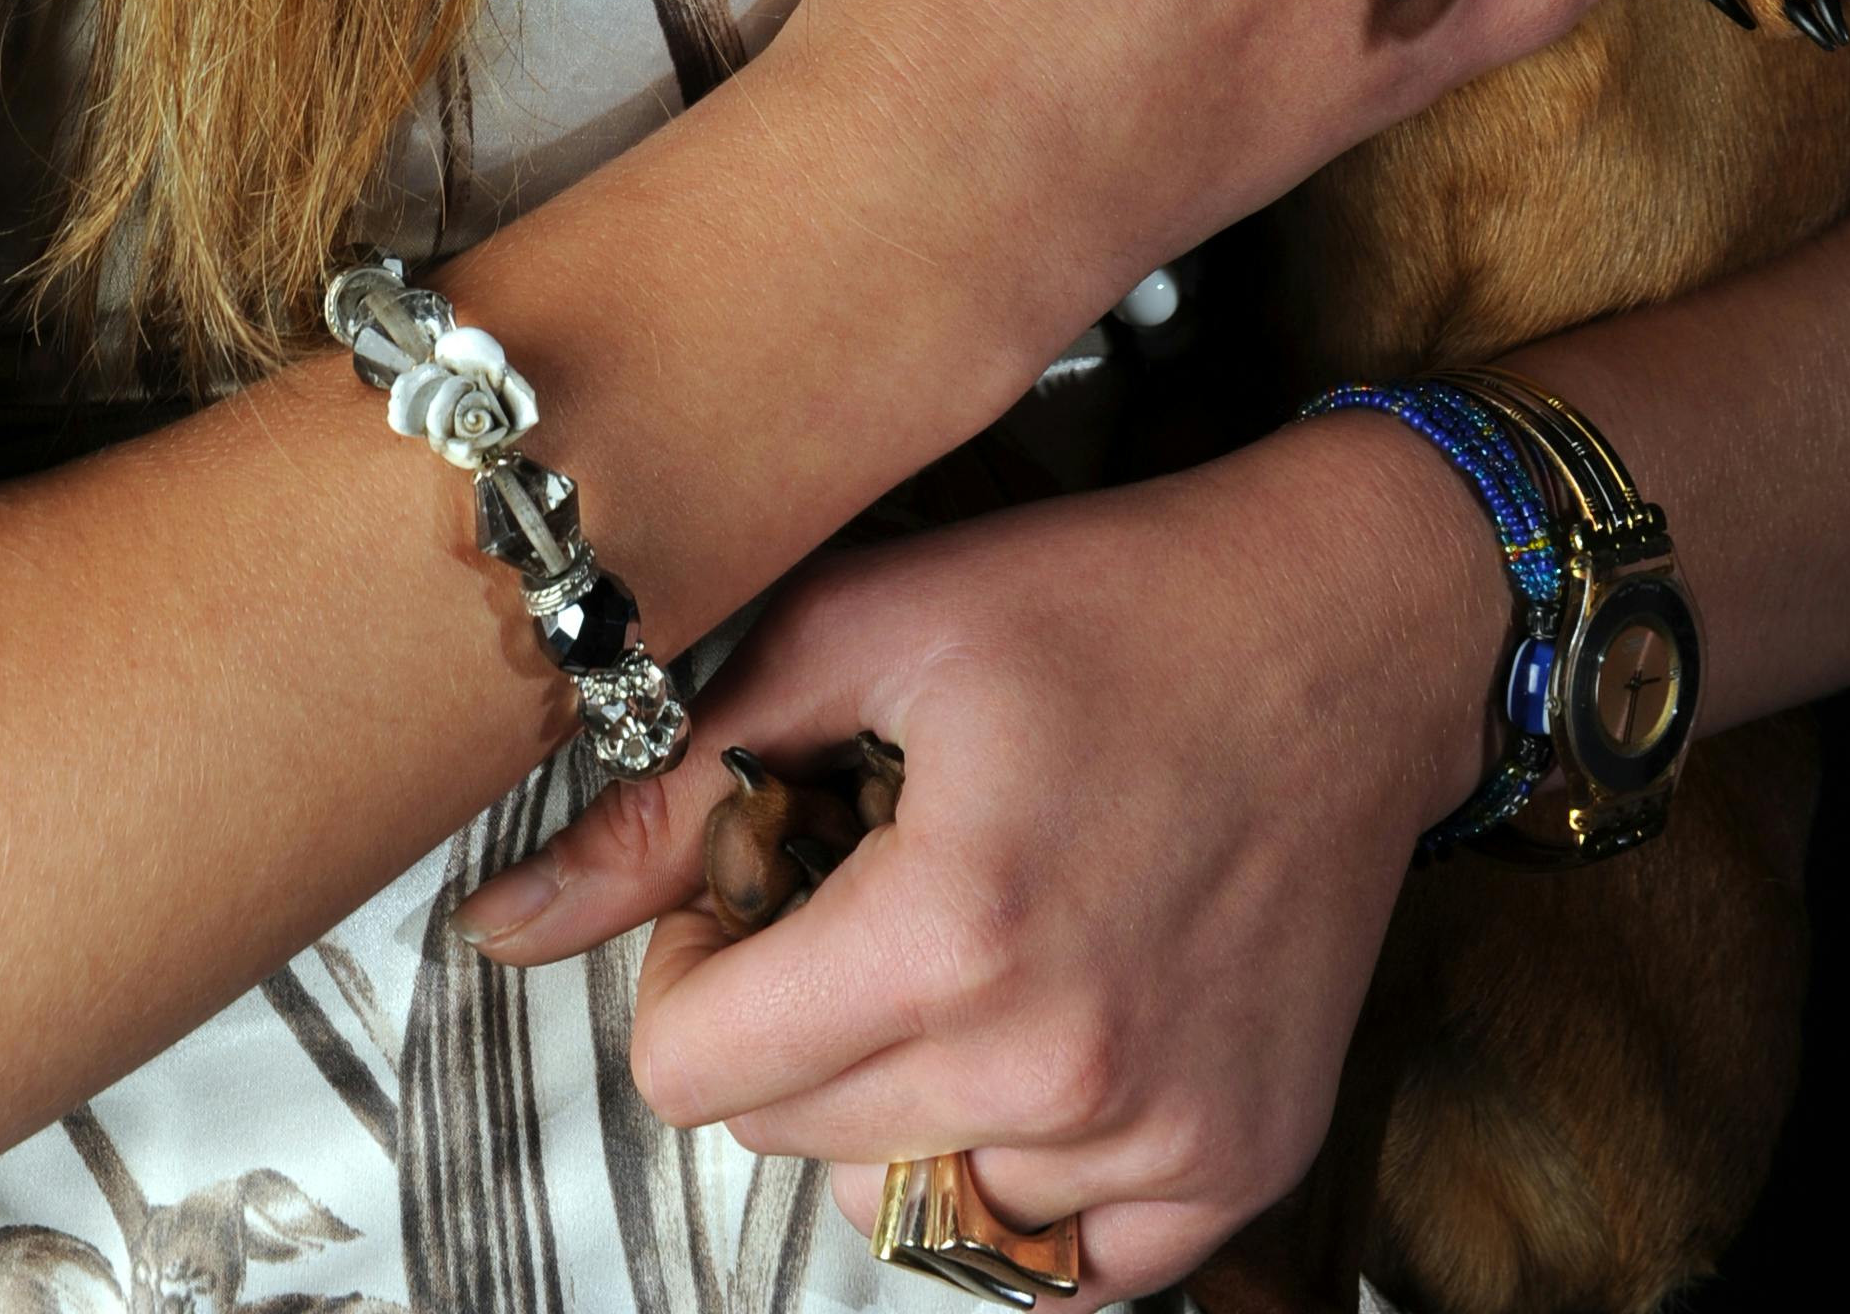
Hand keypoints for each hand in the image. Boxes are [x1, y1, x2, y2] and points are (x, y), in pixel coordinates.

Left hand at [461, 415, 1502, 1306]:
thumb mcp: (863, 630)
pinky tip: (1048, 1027)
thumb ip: (672, 790)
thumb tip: (501, 927)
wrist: (1348, 626)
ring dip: (900, 1098)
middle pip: (785, 1139)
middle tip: (862, 887)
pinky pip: (1061, 1260)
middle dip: (786, 1020)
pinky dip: (1023, 1165)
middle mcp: (1060, 1060)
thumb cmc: (1105, 603)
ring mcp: (1161, 1130)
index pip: (690, 1074)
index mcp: (950, 927)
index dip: (695, 965)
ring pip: (909, 1201)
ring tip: (967, 946)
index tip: (762, 879)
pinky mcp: (1239, 1160)